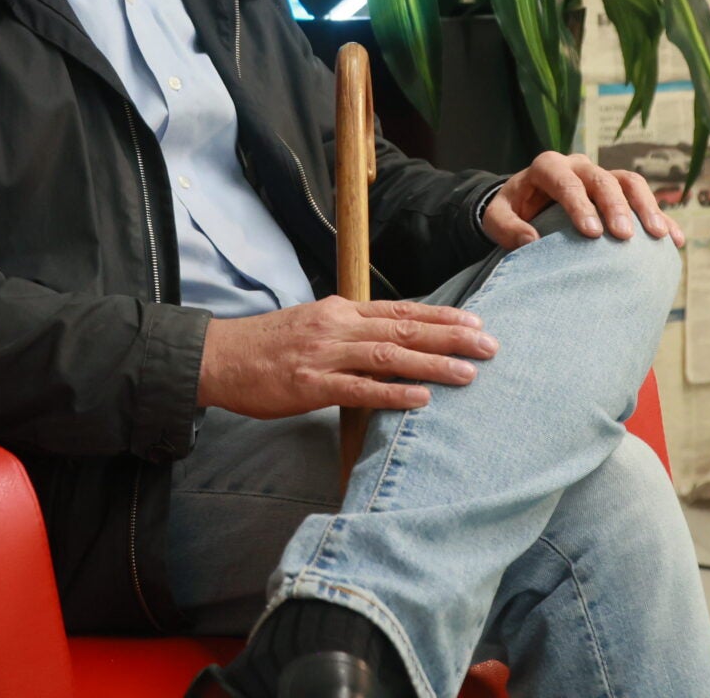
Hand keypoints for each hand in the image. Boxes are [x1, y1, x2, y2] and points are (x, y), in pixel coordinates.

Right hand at [197, 297, 498, 419]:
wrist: (219, 357)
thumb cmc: (268, 344)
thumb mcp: (313, 323)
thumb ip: (351, 329)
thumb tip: (390, 336)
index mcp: (340, 310)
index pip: (400, 310)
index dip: (441, 316)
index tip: (476, 321)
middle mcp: (337, 326)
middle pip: (404, 330)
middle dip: (451, 337)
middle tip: (489, 345)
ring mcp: (324, 355)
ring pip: (389, 357)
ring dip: (432, 365)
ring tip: (468, 373)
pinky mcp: (310, 385)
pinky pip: (359, 389)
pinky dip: (392, 393)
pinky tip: (421, 399)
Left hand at [480, 150, 683, 248]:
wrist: (524, 202)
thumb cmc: (512, 210)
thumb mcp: (497, 217)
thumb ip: (508, 228)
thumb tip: (531, 241)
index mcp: (548, 166)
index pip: (566, 182)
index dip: (580, 205)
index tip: (592, 233)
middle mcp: (578, 165)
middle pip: (603, 179)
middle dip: (616, 207)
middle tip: (624, 236)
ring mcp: (600, 175)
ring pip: (630, 182)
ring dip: (646, 207)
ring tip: (658, 236)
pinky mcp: (617, 190)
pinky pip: (643, 199)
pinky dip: (661, 217)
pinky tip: (674, 240)